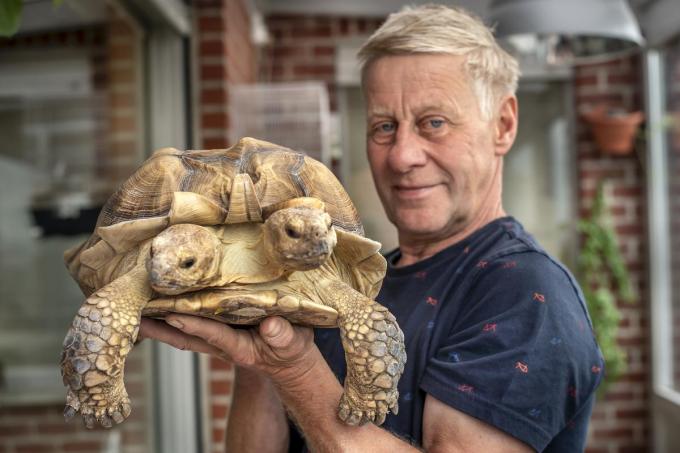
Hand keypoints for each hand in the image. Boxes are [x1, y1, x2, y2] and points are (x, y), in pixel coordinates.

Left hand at [139, 315, 320, 384]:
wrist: (289, 359)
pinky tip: (159, 303)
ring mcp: (217, 338)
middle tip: (132, 315)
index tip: (172, 315)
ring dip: (159, 322)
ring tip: (135, 307)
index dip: (193, 325)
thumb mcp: (292, 343)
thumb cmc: (291, 350)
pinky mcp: (217, 331)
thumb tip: (269, 324)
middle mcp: (221, 344)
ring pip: (182, 331)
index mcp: (239, 347)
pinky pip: (190, 324)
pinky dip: (172, 316)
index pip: (212, 334)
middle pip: (184, 336)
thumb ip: (281, 335)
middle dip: (159, 327)